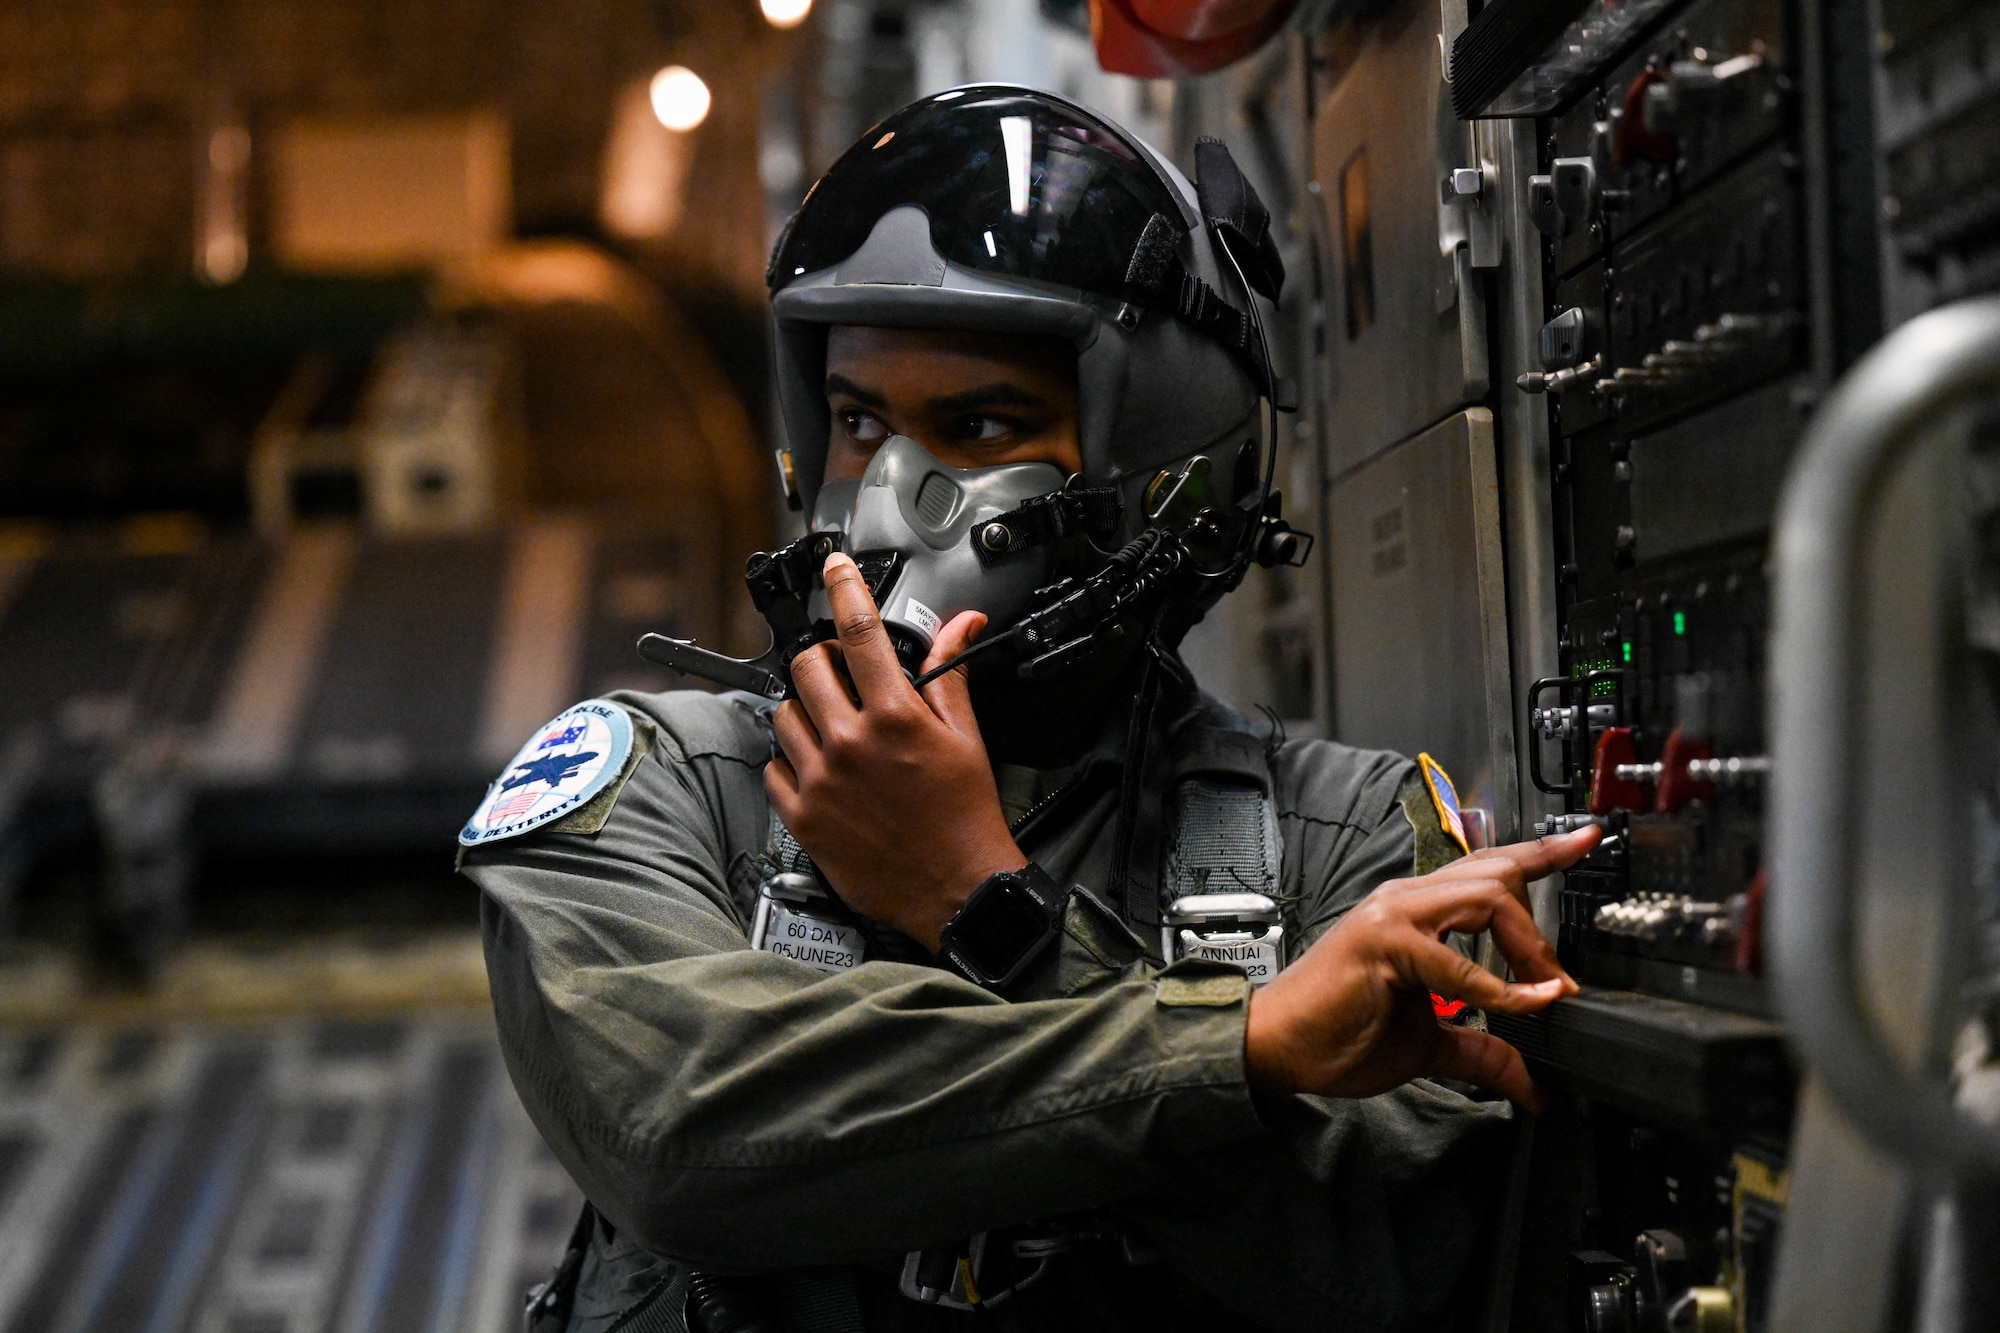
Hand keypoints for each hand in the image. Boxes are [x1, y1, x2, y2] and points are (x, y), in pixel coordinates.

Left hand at [765, 553, 1027, 950]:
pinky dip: (790, 760)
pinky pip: (774, 768)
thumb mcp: (967, 736)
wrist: (956, 888)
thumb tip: (960, 625)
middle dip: (823, 660)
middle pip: (807, 666)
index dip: (844, 586)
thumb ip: (950, 675)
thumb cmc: (965, 815)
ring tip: (834, 728)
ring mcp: (822, 781)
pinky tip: (820, 767)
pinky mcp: (803, 817)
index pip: (859, 630)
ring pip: (784, 715)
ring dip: (805, 711)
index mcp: (896, 717)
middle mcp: (851, 743)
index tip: (834, 566)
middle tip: (843, 675)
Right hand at [1243, 827, 1600, 1108]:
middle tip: (1561, 981)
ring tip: (1545, 992)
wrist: (1277, 1048)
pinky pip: (1459, 960)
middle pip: (1497, 874)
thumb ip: (1480, 1053)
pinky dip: (1501, 988)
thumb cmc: (1339, 1035)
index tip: (1585, 841)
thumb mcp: (1428, 1046)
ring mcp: (1393, 915)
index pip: (1486, 871)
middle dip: (1542, 926)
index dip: (1540, 854)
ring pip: (1486, 895)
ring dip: (1527, 947)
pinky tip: (1526, 1005)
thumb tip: (1527, 1082)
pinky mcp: (1384, 943)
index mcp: (1416, 912)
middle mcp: (1406, 900)